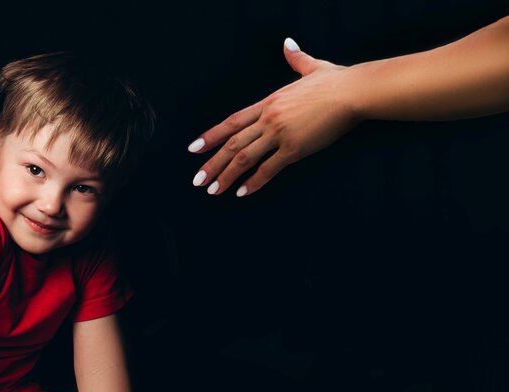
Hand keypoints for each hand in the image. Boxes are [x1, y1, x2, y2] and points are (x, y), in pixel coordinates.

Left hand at [189, 38, 360, 196]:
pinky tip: (242, 192)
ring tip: (213, 190)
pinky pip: (269, 168)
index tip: (194, 148)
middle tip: (197, 179)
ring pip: (245, 158)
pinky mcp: (295, 148)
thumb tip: (288, 43)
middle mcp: (268, 118)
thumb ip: (295, 59)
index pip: (232, 121)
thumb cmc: (336, 81)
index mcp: (268, 102)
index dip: (212, 136)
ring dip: (227, 176)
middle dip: (213, 163)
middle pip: (233, 143)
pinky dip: (254, 182)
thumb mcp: (310, 67)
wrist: (353, 91)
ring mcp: (280, 133)